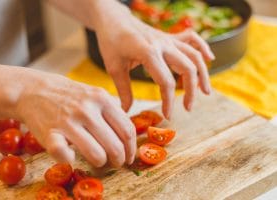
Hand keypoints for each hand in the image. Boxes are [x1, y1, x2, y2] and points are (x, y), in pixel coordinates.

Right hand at [16, 70, 135, 166]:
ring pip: (97, 155)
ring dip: (100, 162)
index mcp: (101, 99)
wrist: (33, 90)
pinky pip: (65, 157)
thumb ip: (113, 111)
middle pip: (115, 146)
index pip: (127, 130)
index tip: (129, 156)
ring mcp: (67, 121)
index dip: (131, 148)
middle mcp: (86, 109)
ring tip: (97, 160)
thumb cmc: (69, 96)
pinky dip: (70, 161)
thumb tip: (129, 136)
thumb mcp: (94, 94)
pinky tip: (70, 155)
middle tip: (116, 163)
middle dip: (119, 160)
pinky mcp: (49, 133)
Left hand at [94, 2, 214, 118]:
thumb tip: (127, 112)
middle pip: (187, 68)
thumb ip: (124, 91)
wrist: (113, 19)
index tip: (168, 115)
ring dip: (203, 74)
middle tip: (188, 108)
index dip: (168, 101)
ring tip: (206, 92)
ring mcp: (168, 39)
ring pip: (194, 55)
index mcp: (148, 52)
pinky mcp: (169, 37)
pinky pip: (191, 38)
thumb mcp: (114, 68)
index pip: (166, 82)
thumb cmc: (111, 42)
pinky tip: (209, 58)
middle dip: (191, 91)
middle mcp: (163, 44)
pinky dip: (202, 47)